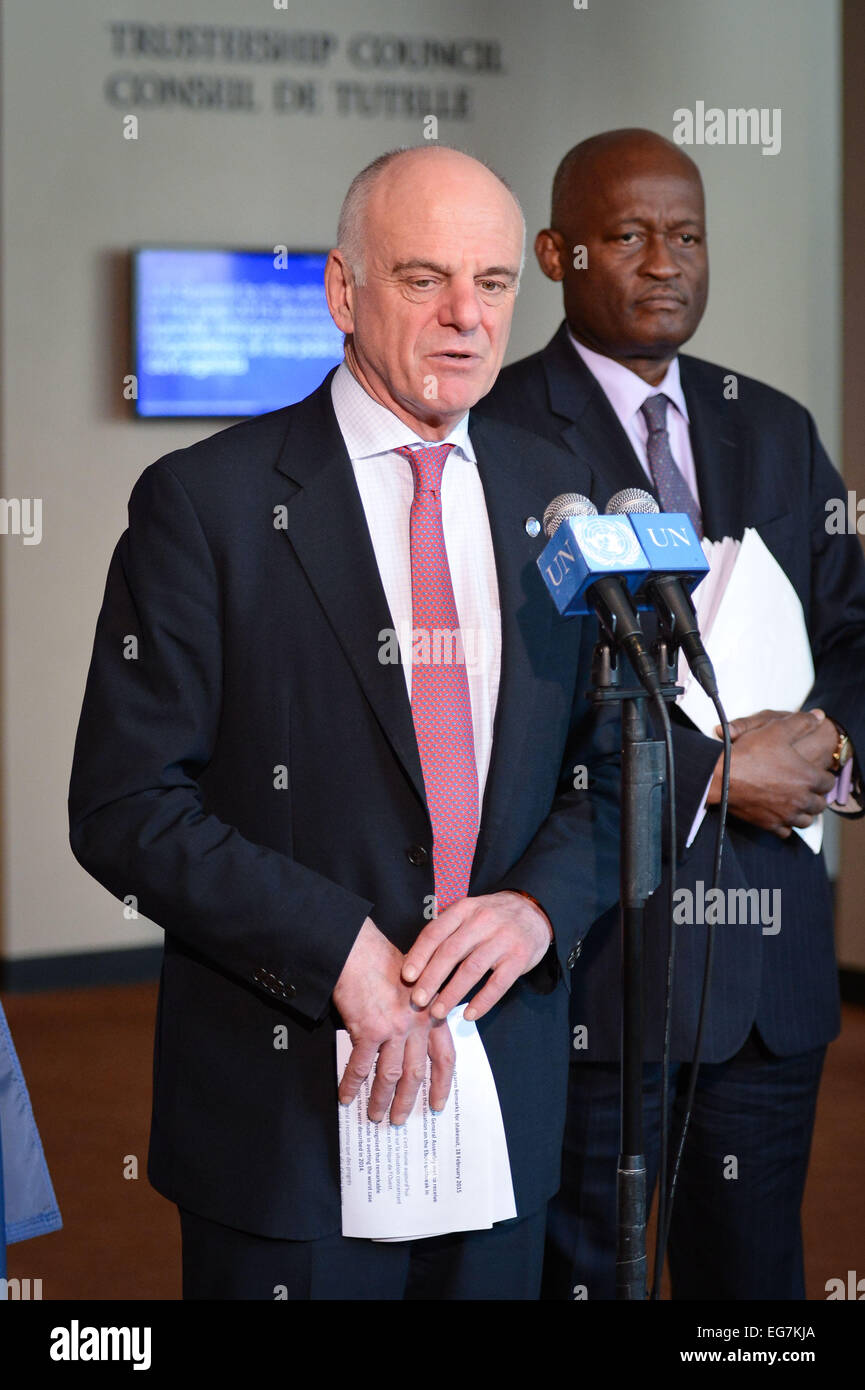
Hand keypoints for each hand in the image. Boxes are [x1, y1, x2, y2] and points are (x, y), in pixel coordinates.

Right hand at [333, 918, 454, 1123]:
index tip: (438, 1103)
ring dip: (381, 1100)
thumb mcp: (417, 982)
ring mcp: (394, 1028)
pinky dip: (351, 1084)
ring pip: (389, 1075)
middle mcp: (417, 1023)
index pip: (445, 1056)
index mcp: (431, 1012)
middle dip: (408, 1100)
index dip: (442, 1084)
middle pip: (416, 1073)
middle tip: (402, 1119)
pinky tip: (347, 1096)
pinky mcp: (368, 1029)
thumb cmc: (382, 960)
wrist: (358, 948)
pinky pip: (359, 1066)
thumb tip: (414, 1039)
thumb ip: (421, 1009)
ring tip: (375, 1115)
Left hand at [400, 891, 552, 1022]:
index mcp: (464, 909)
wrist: (534, 910)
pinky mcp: (520, 957)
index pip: (436, 932)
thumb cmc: (493, 917)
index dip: (419, 955)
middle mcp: (483, 921)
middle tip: (417, 1000)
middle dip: (431, 978)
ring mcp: (503, 939)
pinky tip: (469, 1014)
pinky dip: (482, 1001)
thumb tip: (415, 962)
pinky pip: (498, 983)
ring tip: (437, 1012)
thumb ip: (446, 931)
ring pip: (472, 969)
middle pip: (451, 952)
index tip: (407, 976)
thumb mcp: (469, 912)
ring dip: (452, 993)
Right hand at [707, 708, 836, 836]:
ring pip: (806, 820)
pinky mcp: (769, 825)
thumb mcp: (776, 729)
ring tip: (797, 803)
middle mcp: (800, 800)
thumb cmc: (748, 752)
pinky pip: (786, 832)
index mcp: (808, 778)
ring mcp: (785, 815)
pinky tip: (780, 815)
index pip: (828, 782)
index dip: (823, 776)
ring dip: (805, 812)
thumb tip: (818, 716)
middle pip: (820, 804)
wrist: (720, 776)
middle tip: (808, 788)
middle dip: (816, 795)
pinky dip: (786, 825)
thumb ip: (801, 722)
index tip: (816, 773)